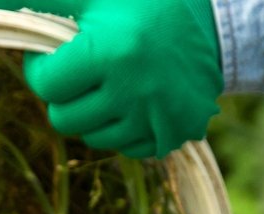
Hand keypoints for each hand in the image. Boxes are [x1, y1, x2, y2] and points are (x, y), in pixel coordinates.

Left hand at [0, 0, 223, 158]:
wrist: (218, 23)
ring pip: (92, 137)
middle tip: (86, 67)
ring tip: (114, 79)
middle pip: (64, 119)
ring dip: (94, 111)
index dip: (45, 67)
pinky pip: (126, 148)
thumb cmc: (141, 1)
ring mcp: (158, 119)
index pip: (46, 85)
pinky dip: (125, 126)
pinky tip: (138, 97)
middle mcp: (136, 92)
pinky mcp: (175, 136)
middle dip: (66, 93)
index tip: (61, 50)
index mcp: (113, 52)